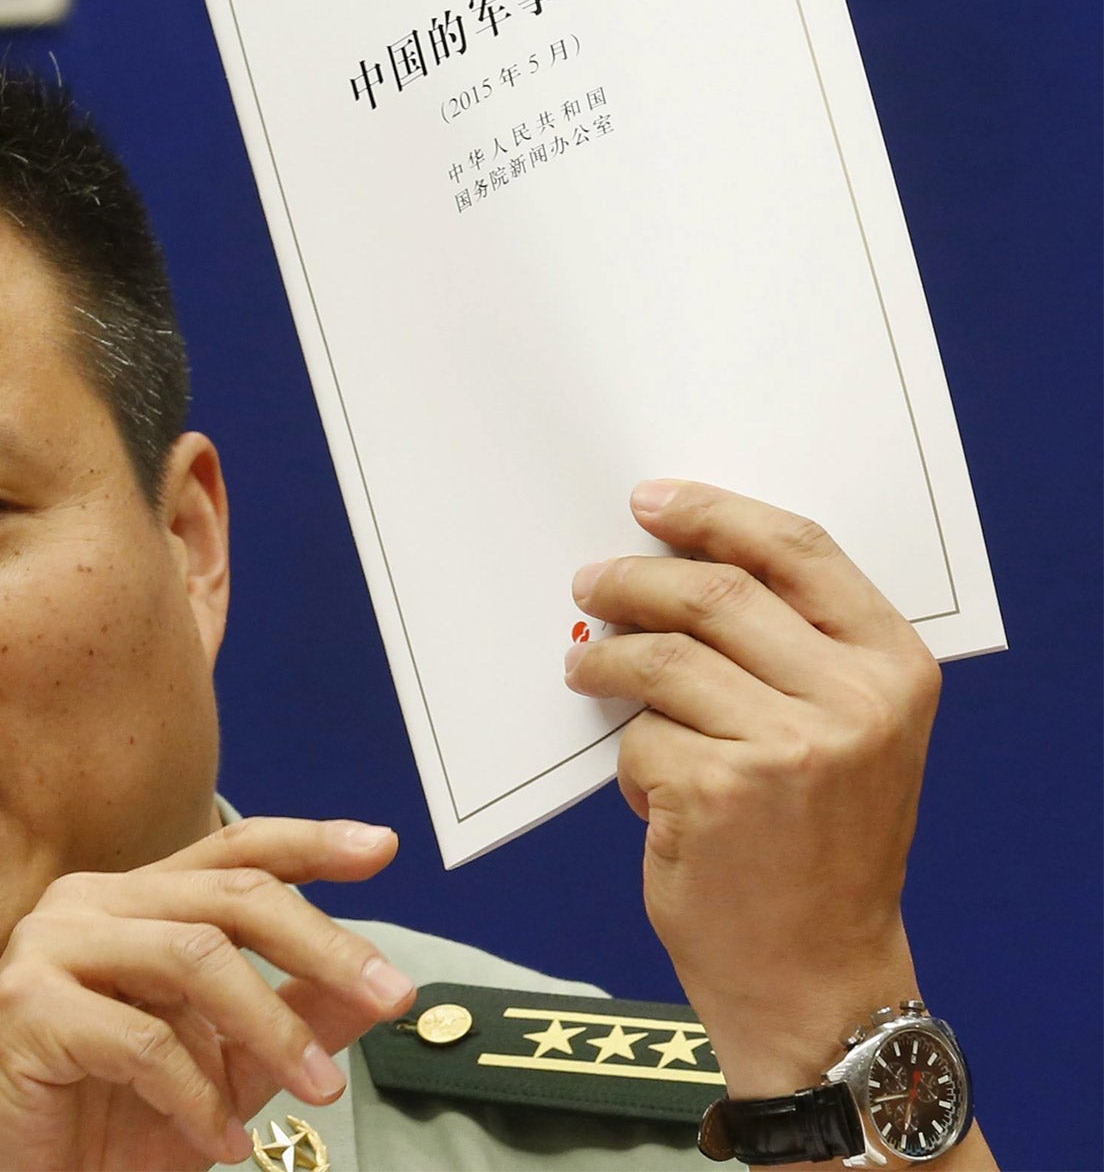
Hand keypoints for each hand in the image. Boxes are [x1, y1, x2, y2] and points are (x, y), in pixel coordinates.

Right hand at [0, 817, 417, 1170]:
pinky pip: (142, 1040)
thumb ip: (291, 1019)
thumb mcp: (222, 1071)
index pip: (232, 850)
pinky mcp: (24, 1005)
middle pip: (232, 895)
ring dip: (273, 1028)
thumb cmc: (99, 1124)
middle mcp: (87, 904)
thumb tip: (376, 989)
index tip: (382, 846)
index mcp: (131, 902)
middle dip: (324, 943)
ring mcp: (49, 946)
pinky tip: (219, 1144)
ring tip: (317, 1091)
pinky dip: (197, 1098)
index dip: (310, 841)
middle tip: (390, 996)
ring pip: (195, 956)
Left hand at [562, 480, 940, 1096]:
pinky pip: (638, 737)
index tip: (651, 499)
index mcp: (893, 667)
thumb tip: (672, 563)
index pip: (797, 549)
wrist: (818, 977)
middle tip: (588, 584)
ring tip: (584, 671)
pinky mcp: (716, 792)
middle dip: (633, 580)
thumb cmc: (817, 846)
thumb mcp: (847, 734)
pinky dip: (625, 757)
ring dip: (606, 661)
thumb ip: (789, 650)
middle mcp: (852, 700)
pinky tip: (643, 787)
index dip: (715, 513)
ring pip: (661, 658)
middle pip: (713, 592)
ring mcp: (786, 747)